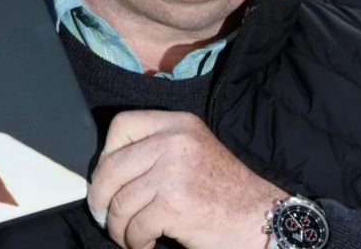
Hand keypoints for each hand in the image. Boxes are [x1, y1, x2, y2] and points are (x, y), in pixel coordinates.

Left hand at [87, 110, 287, 248]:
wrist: (260, 217)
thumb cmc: (224, 190)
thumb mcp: (193, 150)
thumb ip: (157, 148)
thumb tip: (107, 167)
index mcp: (177, 124)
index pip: (122, 126)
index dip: (106, 154)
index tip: (109, 178)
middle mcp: (174, 141)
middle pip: (112, 166)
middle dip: (100, 197)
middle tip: (102, 214)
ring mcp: (173, 172)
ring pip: (120, 202)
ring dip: (118, 226)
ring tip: (128, 236)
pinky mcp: (174, 204)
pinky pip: (135, 226)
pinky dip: (135, 242)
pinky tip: (145, 244)